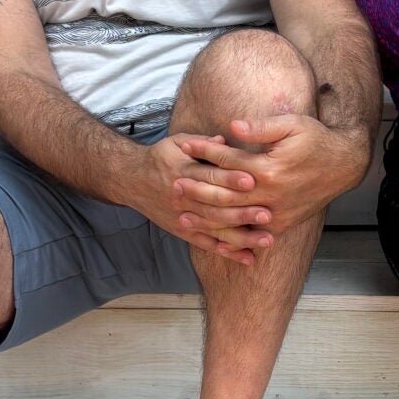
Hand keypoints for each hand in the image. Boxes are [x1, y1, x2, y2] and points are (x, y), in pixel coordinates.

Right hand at [128, 136, 273, 266]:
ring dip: (242, 237)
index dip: (231, 179)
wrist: (131, 180)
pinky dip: (227, 252)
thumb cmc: (161, 158)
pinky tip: (248, 257)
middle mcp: (183, 197)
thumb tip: (225, 140)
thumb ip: (202, 142)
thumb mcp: (177, 142)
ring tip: (267, 240)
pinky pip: (207, 244)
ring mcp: (183, 217)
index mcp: (183, 171)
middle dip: (242, 212)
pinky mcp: (183, 231)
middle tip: (267, 214)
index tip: (253, 180)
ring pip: (215, 229)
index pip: (209, 176)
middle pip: (215, 206)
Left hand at [173, 115, 365, 236]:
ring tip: (183, 216)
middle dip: (197, 189)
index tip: (182, 145)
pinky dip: (231, 238)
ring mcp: (277, 214)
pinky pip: (251, 235)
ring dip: (207, 219)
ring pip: (234, 219)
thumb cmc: (316, 140)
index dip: (204, 151)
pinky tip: (213, 240)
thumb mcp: (293, 124)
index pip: (228, 160)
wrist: (343, 166)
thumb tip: (231, 126)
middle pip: (225, 194)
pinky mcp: (282, 225)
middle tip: (173, 185)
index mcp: (270, 169)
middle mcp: (271, 195)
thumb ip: (261, 127)